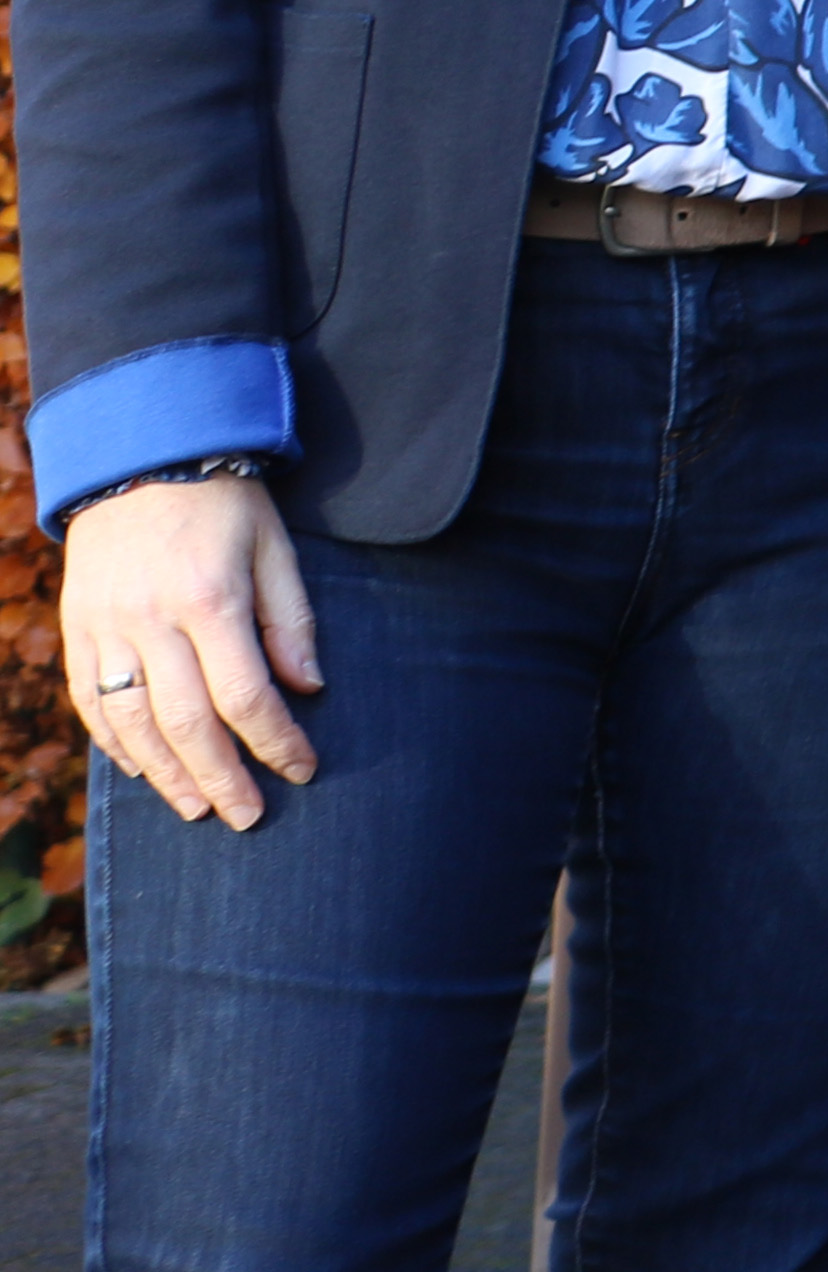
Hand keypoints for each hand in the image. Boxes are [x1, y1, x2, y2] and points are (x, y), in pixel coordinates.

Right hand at [60, 473, 319, 829]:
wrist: (139, 455)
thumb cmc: (223, 502)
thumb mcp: (273, 547)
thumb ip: (290, 619)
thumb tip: (308, 687)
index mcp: (209, 599)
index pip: (247, 694)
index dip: (277, 740)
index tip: (303, 769)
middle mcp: (150, 621)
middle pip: (186, 722)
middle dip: (223, 777)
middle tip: (251, 816)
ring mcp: (104, 628)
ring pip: (132, 723)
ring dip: (167, 775)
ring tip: (200, 809)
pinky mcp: (76, 629)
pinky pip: (90, 702)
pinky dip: (118, 744)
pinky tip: (144, 771)